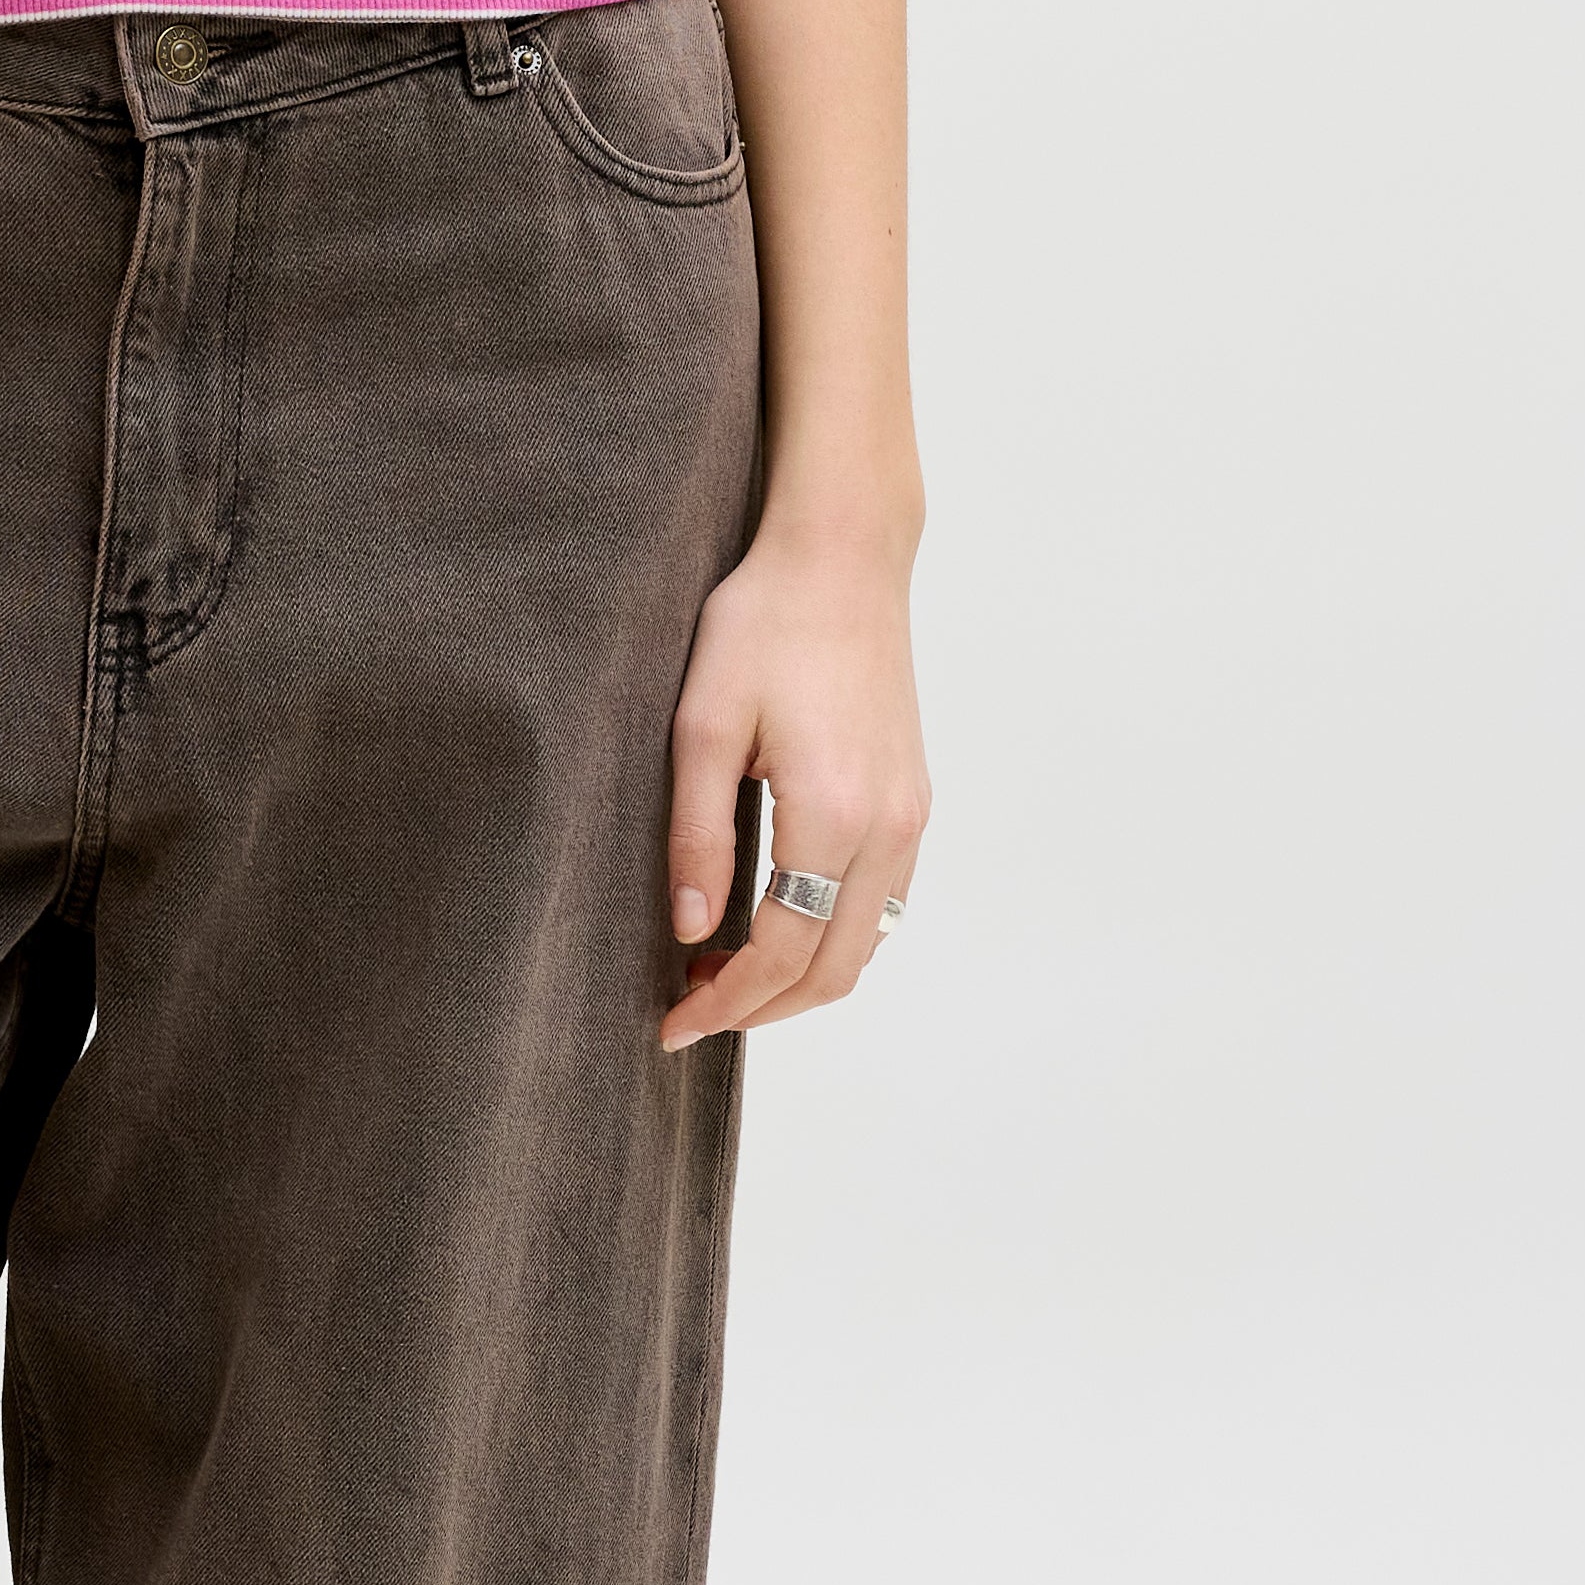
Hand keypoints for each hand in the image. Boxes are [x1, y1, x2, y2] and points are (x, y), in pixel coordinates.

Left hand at [657, 530, 927, 1050]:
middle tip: (690, 1011)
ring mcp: (911, 817)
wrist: (843, 559)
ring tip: (723, 975)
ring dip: (799, 979)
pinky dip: (830, 937)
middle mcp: (888, 829)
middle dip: (761, 1008)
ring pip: (865, 945)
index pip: (779, 951)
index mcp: (833, 817)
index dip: (723, 1003)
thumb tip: (689, 930)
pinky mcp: (914, 800)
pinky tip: (773, 924)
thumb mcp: (700, 727)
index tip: (670, 1025)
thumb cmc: (763, 626)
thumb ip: (695, 836)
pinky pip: (881, 904)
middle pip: (833, 969)